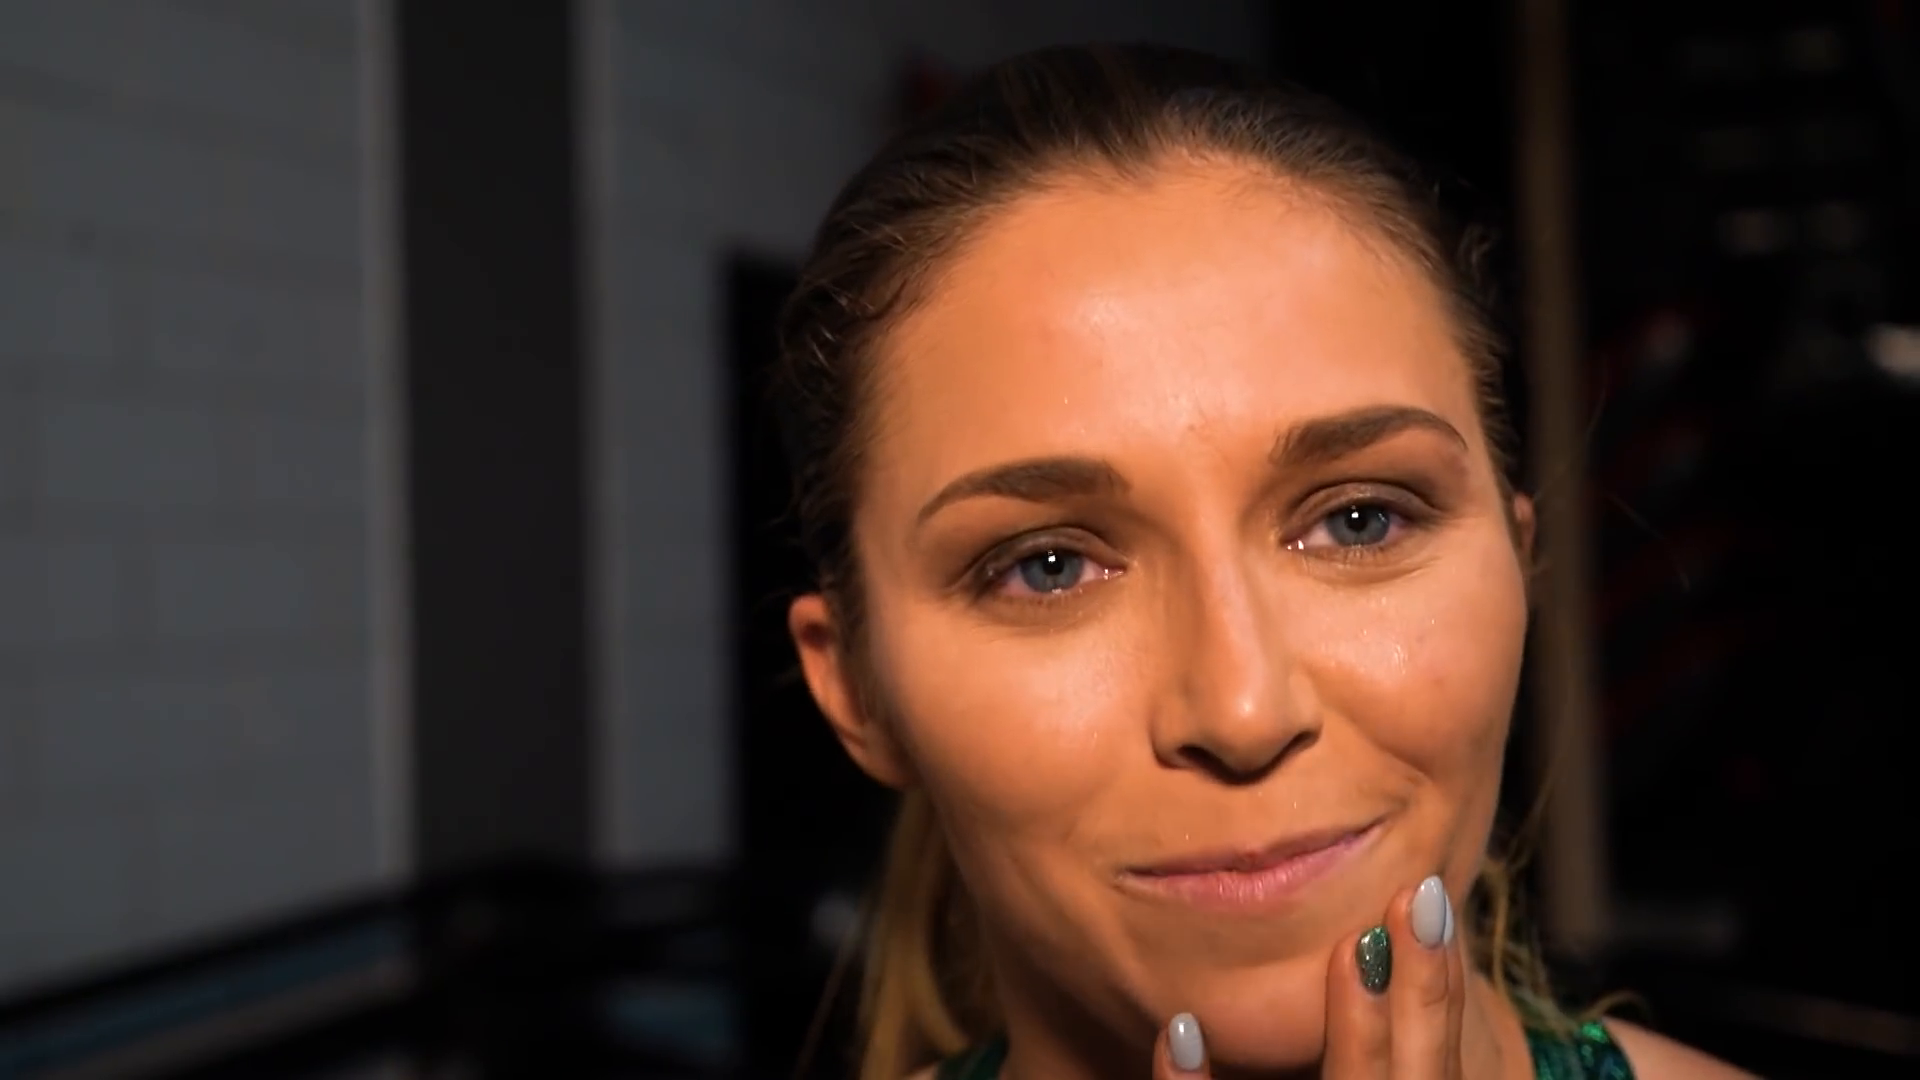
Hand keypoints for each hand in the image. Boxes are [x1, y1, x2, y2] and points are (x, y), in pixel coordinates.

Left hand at [1152, 875, 1464, 1078]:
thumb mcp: (1350, 1074)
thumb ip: (1363, 1039)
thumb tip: (1359, 929)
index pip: (1431, 1064)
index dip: (1437, 989)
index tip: (1430, 894)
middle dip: (1418, 995)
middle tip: (1415, 895)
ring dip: (1355, 1032)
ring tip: (1352, 950)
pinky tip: (1181, 1029)